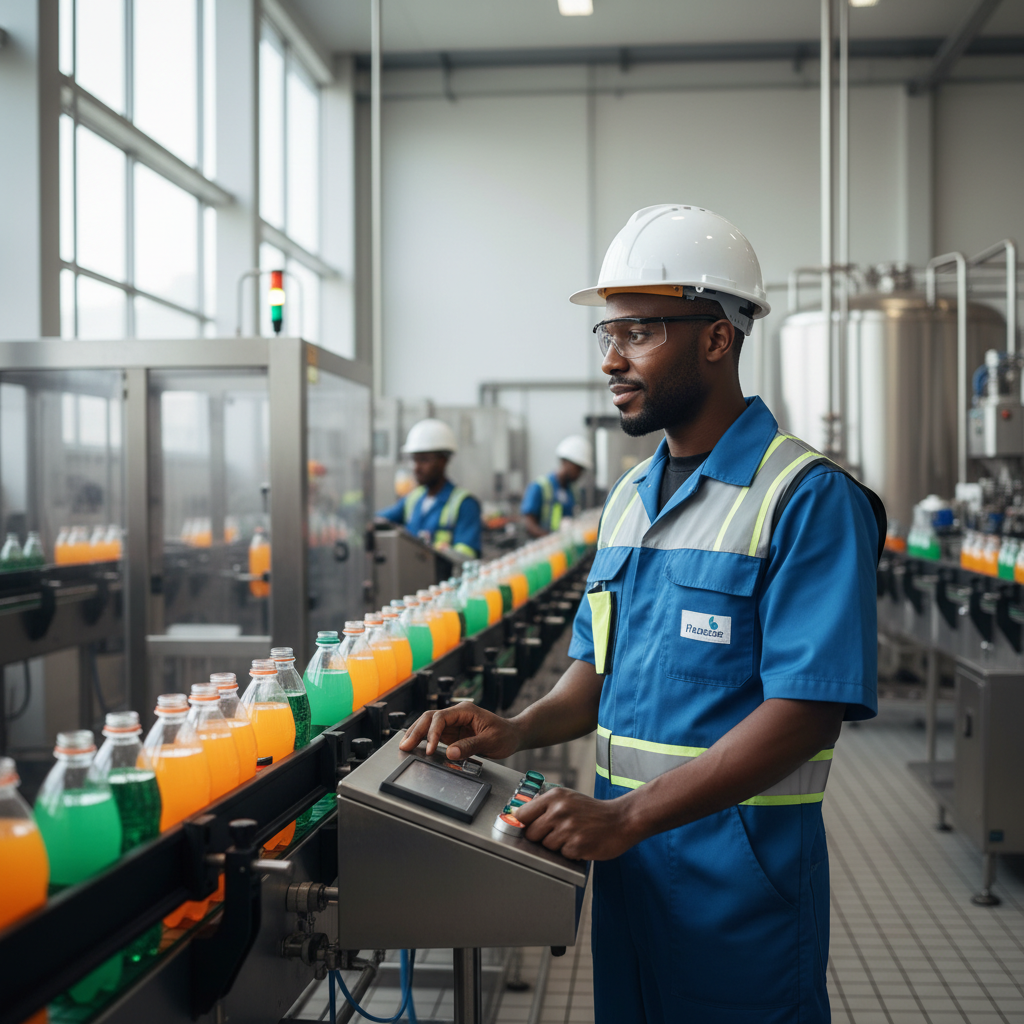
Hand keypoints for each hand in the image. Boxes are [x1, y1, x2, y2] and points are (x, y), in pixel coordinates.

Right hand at [398, 704, 520, 760]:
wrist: (513, 735)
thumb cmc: (505, 735)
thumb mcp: (490, 741)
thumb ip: (470, 747)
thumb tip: (450, 753)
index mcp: (465, 710)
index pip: (441, 718)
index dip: (433, 733)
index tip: (431, 750)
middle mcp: (456, 714)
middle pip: (430, 718)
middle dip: (416, 731)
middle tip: (405, 746)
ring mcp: (453, 723)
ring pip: (428, 725)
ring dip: (416, 734)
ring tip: (405, 746)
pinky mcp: (452, 733)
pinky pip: (434, 734)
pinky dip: (424, 740)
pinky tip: (415, 747)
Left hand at [513, 789, 639, 861]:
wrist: (621, 819)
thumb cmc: (592, 811)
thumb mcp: (567, 799)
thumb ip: (544, 806)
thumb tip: (518, 817)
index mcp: (554, 796)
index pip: (522, 814)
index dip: (523, 825)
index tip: (527, 829)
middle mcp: (559, 810)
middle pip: (531, 834)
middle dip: (541, 838)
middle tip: (557, 833)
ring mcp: (568, 828)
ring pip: (545, 846)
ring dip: (557, 846)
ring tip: (572, 836)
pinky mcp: (577, 845)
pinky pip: (561, 855)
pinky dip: (569, 853)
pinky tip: (581, 843)